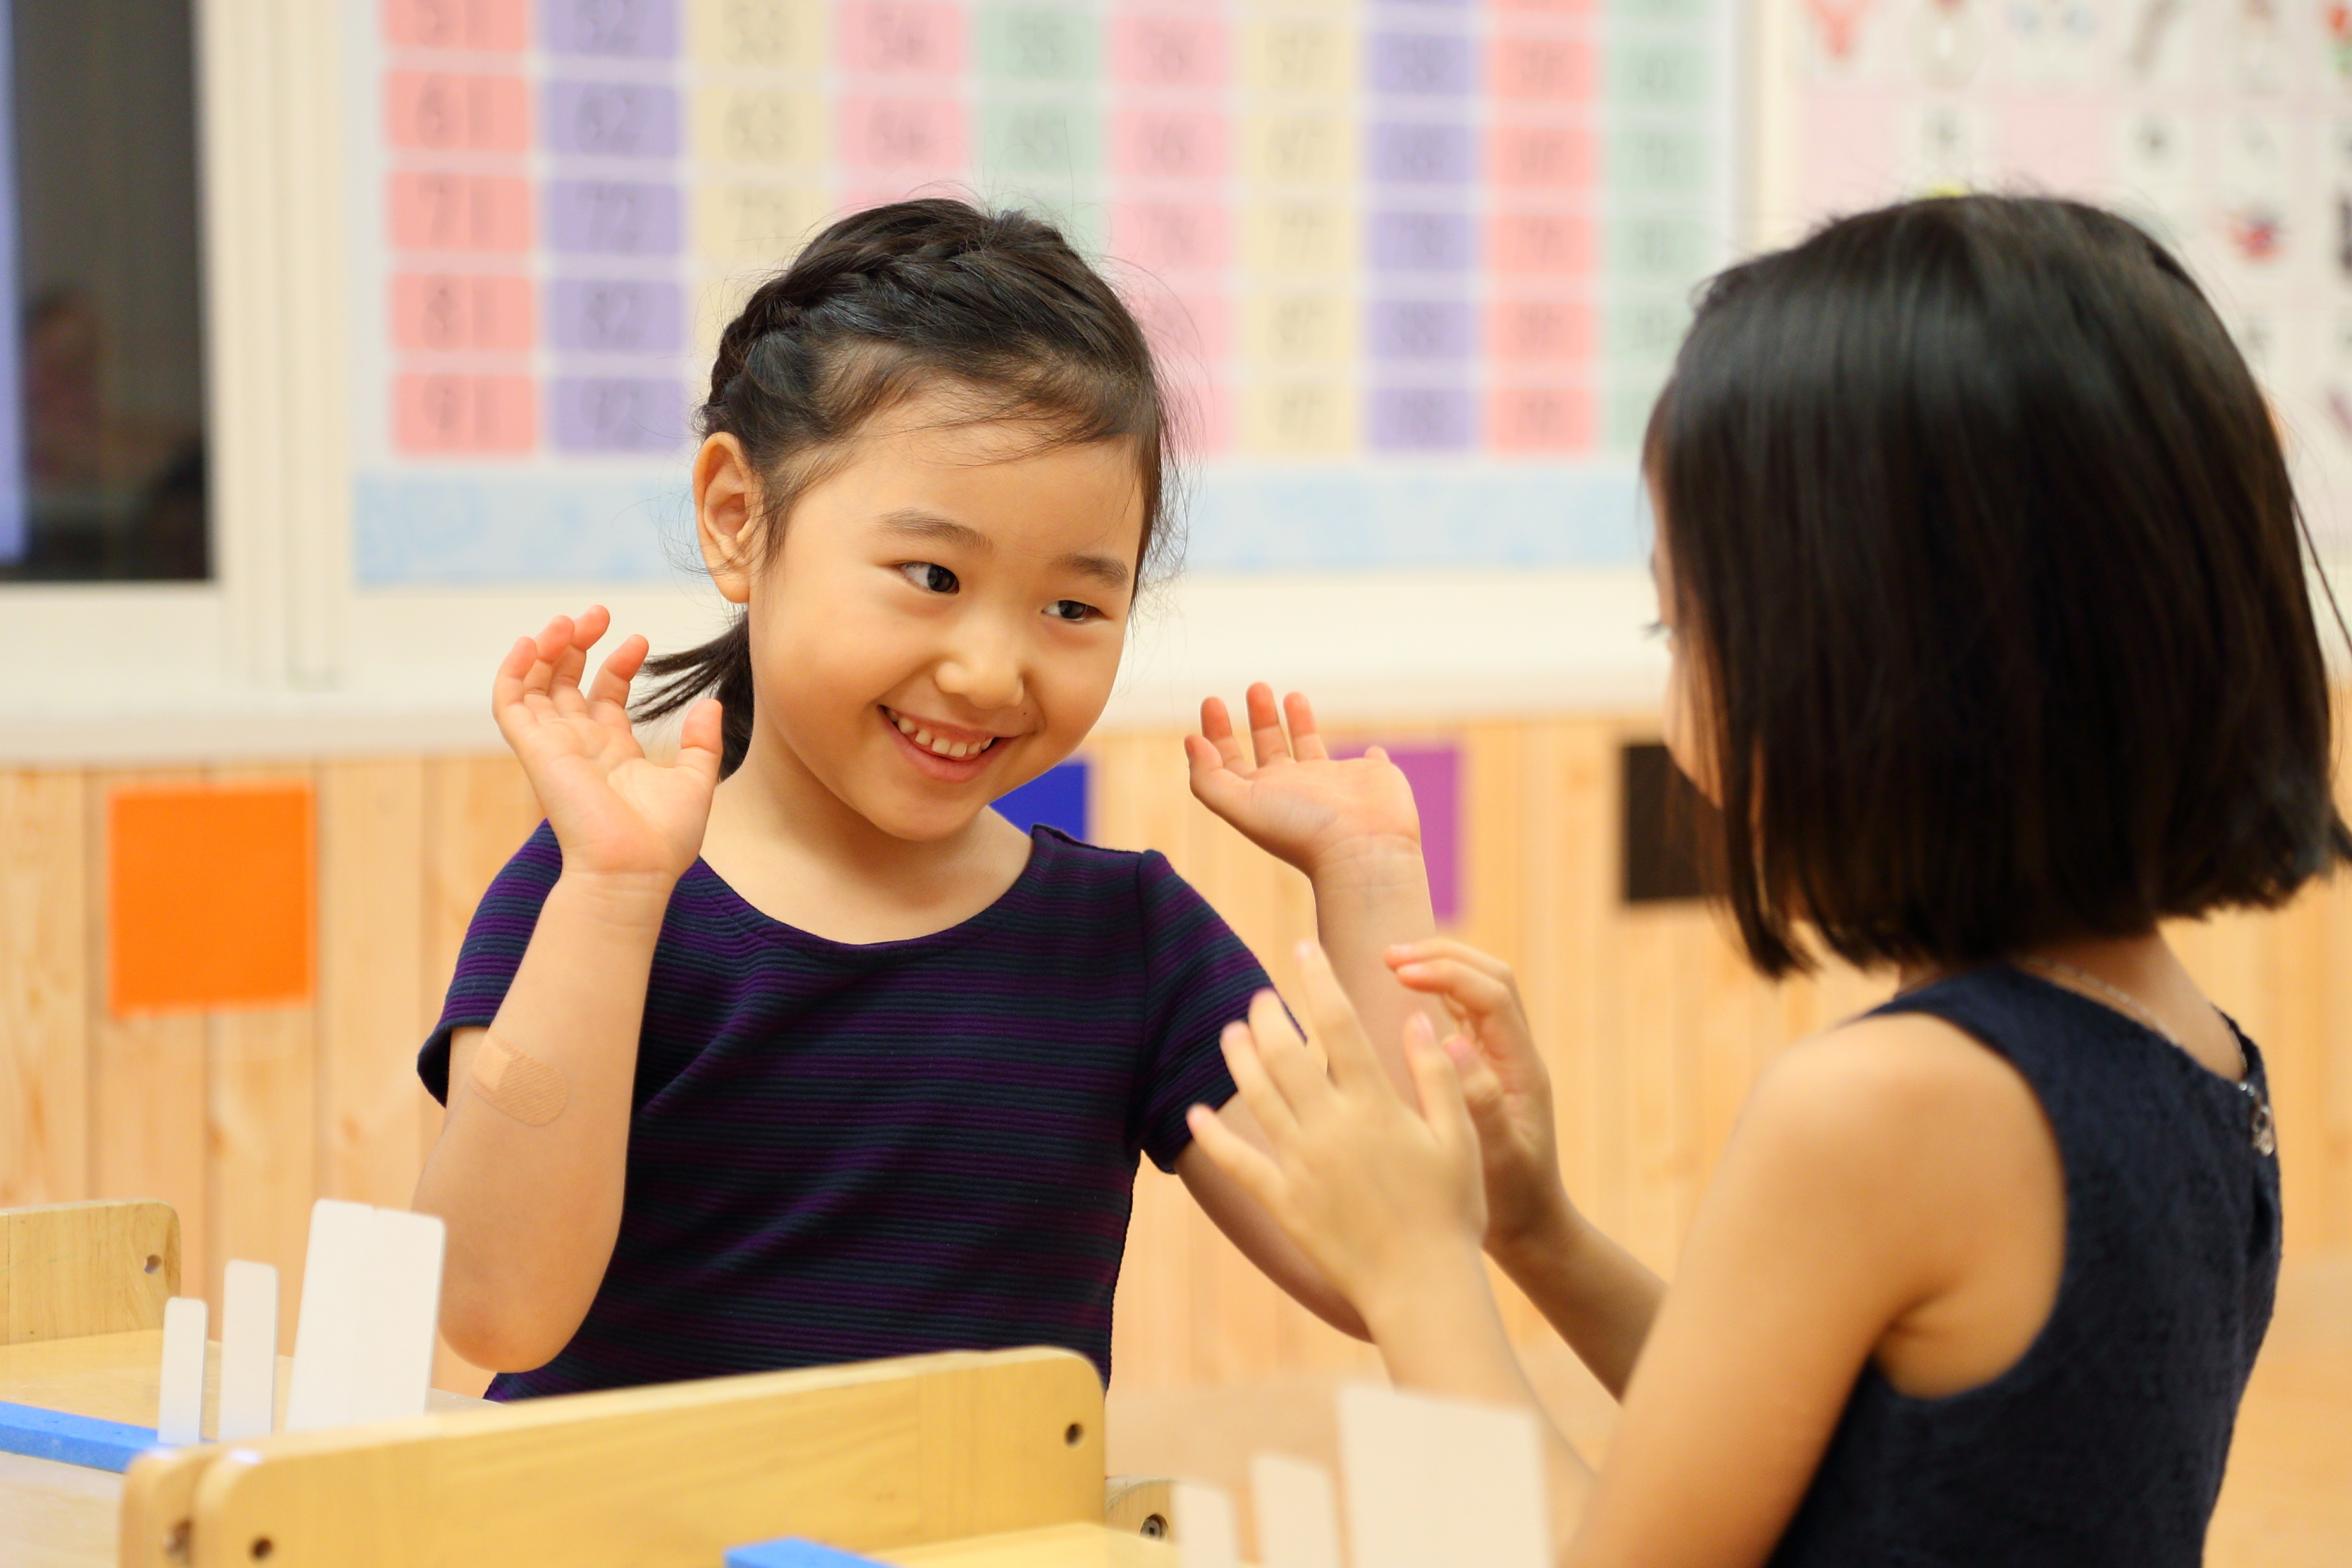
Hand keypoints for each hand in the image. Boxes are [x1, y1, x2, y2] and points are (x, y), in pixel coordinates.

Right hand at [492, 607, 723, 889]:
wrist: (634, 870)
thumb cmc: (664, 840)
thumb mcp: (697, 782)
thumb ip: (702, 742)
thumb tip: (711, 702)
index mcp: (614, 751)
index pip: (605, 695)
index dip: (619, 662)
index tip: (640, 639)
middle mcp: (580, 745)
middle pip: (567, 682)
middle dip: (579, 643)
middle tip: (599, 613)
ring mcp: (555, 746)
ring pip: (536, 685)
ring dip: (547, 648)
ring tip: (570, 620)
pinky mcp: (534, 750)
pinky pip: (510, 704)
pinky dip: (514, 671)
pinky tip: (531, 642)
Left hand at [1185, 684, 1420, 880]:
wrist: (1363, 849)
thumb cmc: (1301, 830)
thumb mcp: (1241, 805)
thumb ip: (1209, 778)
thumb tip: (1192, 742)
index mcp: (1262, 795)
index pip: (1231, 761)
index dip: (1217, 732)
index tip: (1212, 701)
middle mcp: (1295, 790)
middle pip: (1270, 748)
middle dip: (1260, 717)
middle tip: (1255, 686)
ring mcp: (1334, 784)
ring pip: (1312, 747)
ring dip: (1300, 722)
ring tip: (1292, 694)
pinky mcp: (1370, 778)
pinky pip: (1369, 763)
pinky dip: (1370, 755)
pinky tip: (1370, 750)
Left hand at [1185, 944, 1486, 1322]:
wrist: (1423, 1286)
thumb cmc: (1452, 1212)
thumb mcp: (1458, 1136)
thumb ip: (1436, 1075)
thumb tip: (1419, 1019)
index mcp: (1376, 1105)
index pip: (1338, 1023)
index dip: (1318, 978)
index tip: (1303, 947)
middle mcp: (1330, 1127)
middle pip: (1284, 1052)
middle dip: (1268, 1014)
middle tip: (1262, 996)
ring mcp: (1301, 1165)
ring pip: (1256, 1096)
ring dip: (1239, 1058)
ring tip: (1231, 1033)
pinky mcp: (1283, 1203)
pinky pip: (1238, 1163)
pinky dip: (1212, 1136)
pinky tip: (1195, 1112)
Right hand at [1388, 940, 1573, 1256]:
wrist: (1532, 1228)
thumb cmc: (1513, 1200)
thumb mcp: (1496, 1157)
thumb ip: (1480, 1102)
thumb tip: (1454, 1043)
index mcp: (1522, 1069)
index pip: (1491, 995)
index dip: (1448, 973)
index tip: (1400, 972)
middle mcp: (1516, 1055)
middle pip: (1490, 977)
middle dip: (1443, 955)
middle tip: (1389, 954)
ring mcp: (1502, 1059)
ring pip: (1478, 989)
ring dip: (1439, 968)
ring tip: (1390, 964)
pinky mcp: (1485, 1070)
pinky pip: (1465, 1013)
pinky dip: (1435, 993)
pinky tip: (1400, 996)